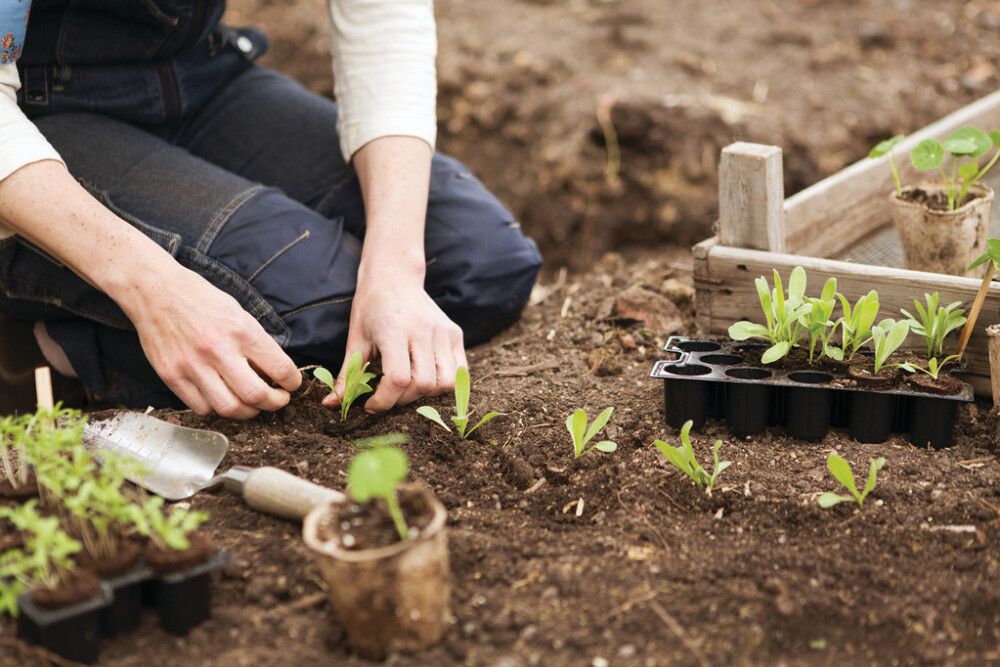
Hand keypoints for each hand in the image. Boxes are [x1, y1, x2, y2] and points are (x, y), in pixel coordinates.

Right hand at [0, 160, 298, 417]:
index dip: (292, 382)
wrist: (154, 290)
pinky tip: (222, 397)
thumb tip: (275, 373)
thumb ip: (256, 343)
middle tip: (277, 400)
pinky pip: (201, 408)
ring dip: (247, 412)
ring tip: (251, 404)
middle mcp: (217, 351)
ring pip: (229, 409)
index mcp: (241, 331)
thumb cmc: (200, 299)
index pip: (280, 369)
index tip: (292, 384)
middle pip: (256, 396)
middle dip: (274, 403)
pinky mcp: (171, 376)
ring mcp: (191, 366)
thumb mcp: (238, 312)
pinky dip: (217, 409)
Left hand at [322, 273, 466, 412]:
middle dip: (402, 400)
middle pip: (422, 384)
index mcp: (394, 330)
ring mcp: (443, 332)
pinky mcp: (455, 334)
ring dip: (425, 394)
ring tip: (408, 388)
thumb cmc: (370, 308)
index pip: (398, 379)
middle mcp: (424, 330)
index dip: (384, 401)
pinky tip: (425, 379)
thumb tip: (331, 404)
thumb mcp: (355, 340)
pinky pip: (458, 373)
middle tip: (387, 395)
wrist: (394, 277)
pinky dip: (443, 384)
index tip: (371, 405)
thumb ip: (347, 375)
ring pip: (444, 383)